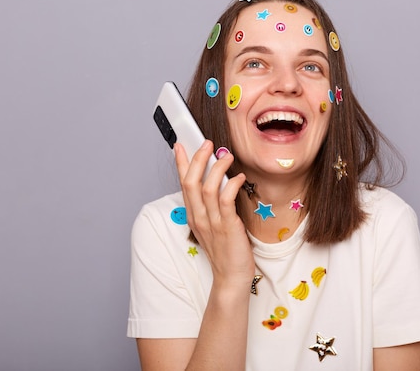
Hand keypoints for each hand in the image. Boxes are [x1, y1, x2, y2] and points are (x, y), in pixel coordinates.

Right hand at [174, 140, 254, 289]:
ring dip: (217, 168)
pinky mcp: (228, 227)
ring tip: (227, 156)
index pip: (183, 184)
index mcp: (193, 216)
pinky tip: (240, 177)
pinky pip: (226, 200)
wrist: (231, 277)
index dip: (180, 163)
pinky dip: (231, 185)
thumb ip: (212, 204)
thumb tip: (218, 179)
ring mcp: (212, 223)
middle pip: (191, 183)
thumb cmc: (226, 250)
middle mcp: (199, 218)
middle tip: (207, 143)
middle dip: (197, 159)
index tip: (179, 145)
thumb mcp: (213, 224)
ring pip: (207, 188)